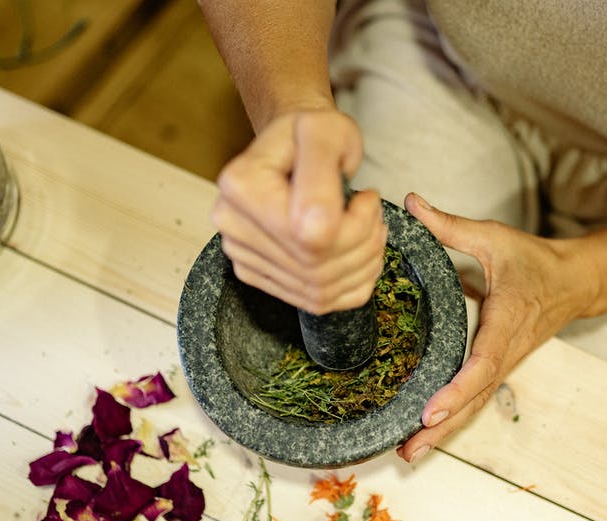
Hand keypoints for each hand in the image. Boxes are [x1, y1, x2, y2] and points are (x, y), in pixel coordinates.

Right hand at [211, 109, 387, 313]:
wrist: (292, 148)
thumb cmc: (312, 135)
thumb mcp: (326, 132)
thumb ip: (321, 172)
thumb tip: (316, 230)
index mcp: (242, 186)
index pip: (312, 235)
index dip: (357, 223)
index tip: (367, 196)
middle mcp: (233, 226)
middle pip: (317, 267)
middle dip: (365, 243)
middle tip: (374, 213)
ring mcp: (243, 257)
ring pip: (321, 290)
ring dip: (363, 263)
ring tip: (369, 229)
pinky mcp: (259, 278)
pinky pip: (320, 303)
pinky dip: (353, 283)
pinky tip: (358, 253)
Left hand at [396, 193, 599, 462]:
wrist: (575, 282)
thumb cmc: (533, 260)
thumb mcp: (493, 237)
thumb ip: (449, 225)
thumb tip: (410, 203)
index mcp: (506, 321)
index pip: (482, 362)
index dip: (458, 389)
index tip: (431, 409)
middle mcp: (506, 351)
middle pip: (474, 398)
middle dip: (443, 426)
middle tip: (409, 448)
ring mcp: (504, 364)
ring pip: (474, 406)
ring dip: (444, 432)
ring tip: (409, 454)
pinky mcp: (499, 368)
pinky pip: (475, 399)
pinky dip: (452, 419)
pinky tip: (424, 435)